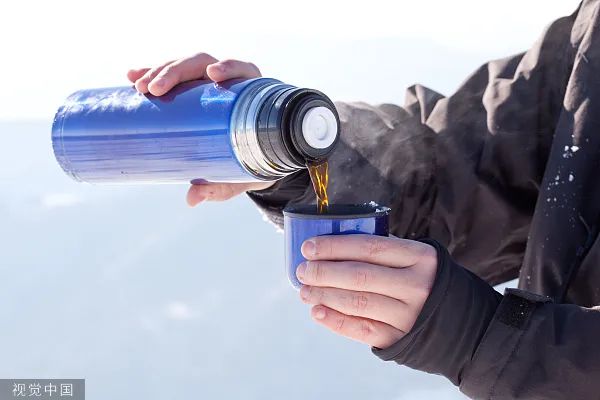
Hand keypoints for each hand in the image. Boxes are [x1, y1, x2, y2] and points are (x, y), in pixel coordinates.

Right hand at [126, 53, 274, 204]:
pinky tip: (131, 77)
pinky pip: (170, 77)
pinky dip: (150, 75)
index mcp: (251, 96)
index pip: (242, 70)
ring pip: (183, 66)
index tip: (213, 74)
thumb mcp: (241, 175)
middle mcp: (230, 82)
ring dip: (159, 71)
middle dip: (176, 71)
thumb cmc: (253, 164)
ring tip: (139, 87)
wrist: (254, 159)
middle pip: (203, 64)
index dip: (229, 66)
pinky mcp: (190, 89)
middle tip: (155, 90)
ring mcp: (208, 83)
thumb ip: (221, 186)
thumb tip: (192, 198)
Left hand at [296, 235, 437, 348]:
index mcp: (419, 256)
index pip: (369, 248)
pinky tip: (318, 312)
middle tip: (302, 270)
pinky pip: (362, 329)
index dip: (335, 246)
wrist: (463, 323)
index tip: (309, 247)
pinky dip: (335, 321)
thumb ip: (384, 253)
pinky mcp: (400, 338)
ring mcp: (409, 314)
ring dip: (324, 296)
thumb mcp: (416, 259)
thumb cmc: (426, 281)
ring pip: (357, 303)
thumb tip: (331, 248)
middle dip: (324, 272)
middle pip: (359, 276)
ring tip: (305, 291)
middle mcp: (416, 285)